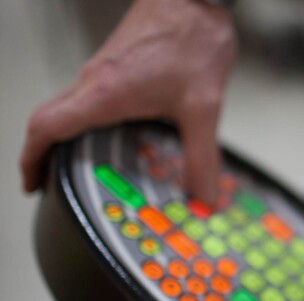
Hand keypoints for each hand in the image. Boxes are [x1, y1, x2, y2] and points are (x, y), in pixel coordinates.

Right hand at [20, 0, 235, 203]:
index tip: (32, 182)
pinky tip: (110, 134)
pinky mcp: (115, 65)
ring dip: (65, 137)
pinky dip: (86, 121)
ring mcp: (102, 70)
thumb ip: (203, 156)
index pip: (47, 127)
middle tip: (50, 179)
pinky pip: (87, 97)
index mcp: (106, 92)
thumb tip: (204, 194)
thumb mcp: (203, 107)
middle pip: (48, 120)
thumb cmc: (192, 36)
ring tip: (80, 165)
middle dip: (43, 153)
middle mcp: (95, 79)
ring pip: (67, 108)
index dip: (32, 158)